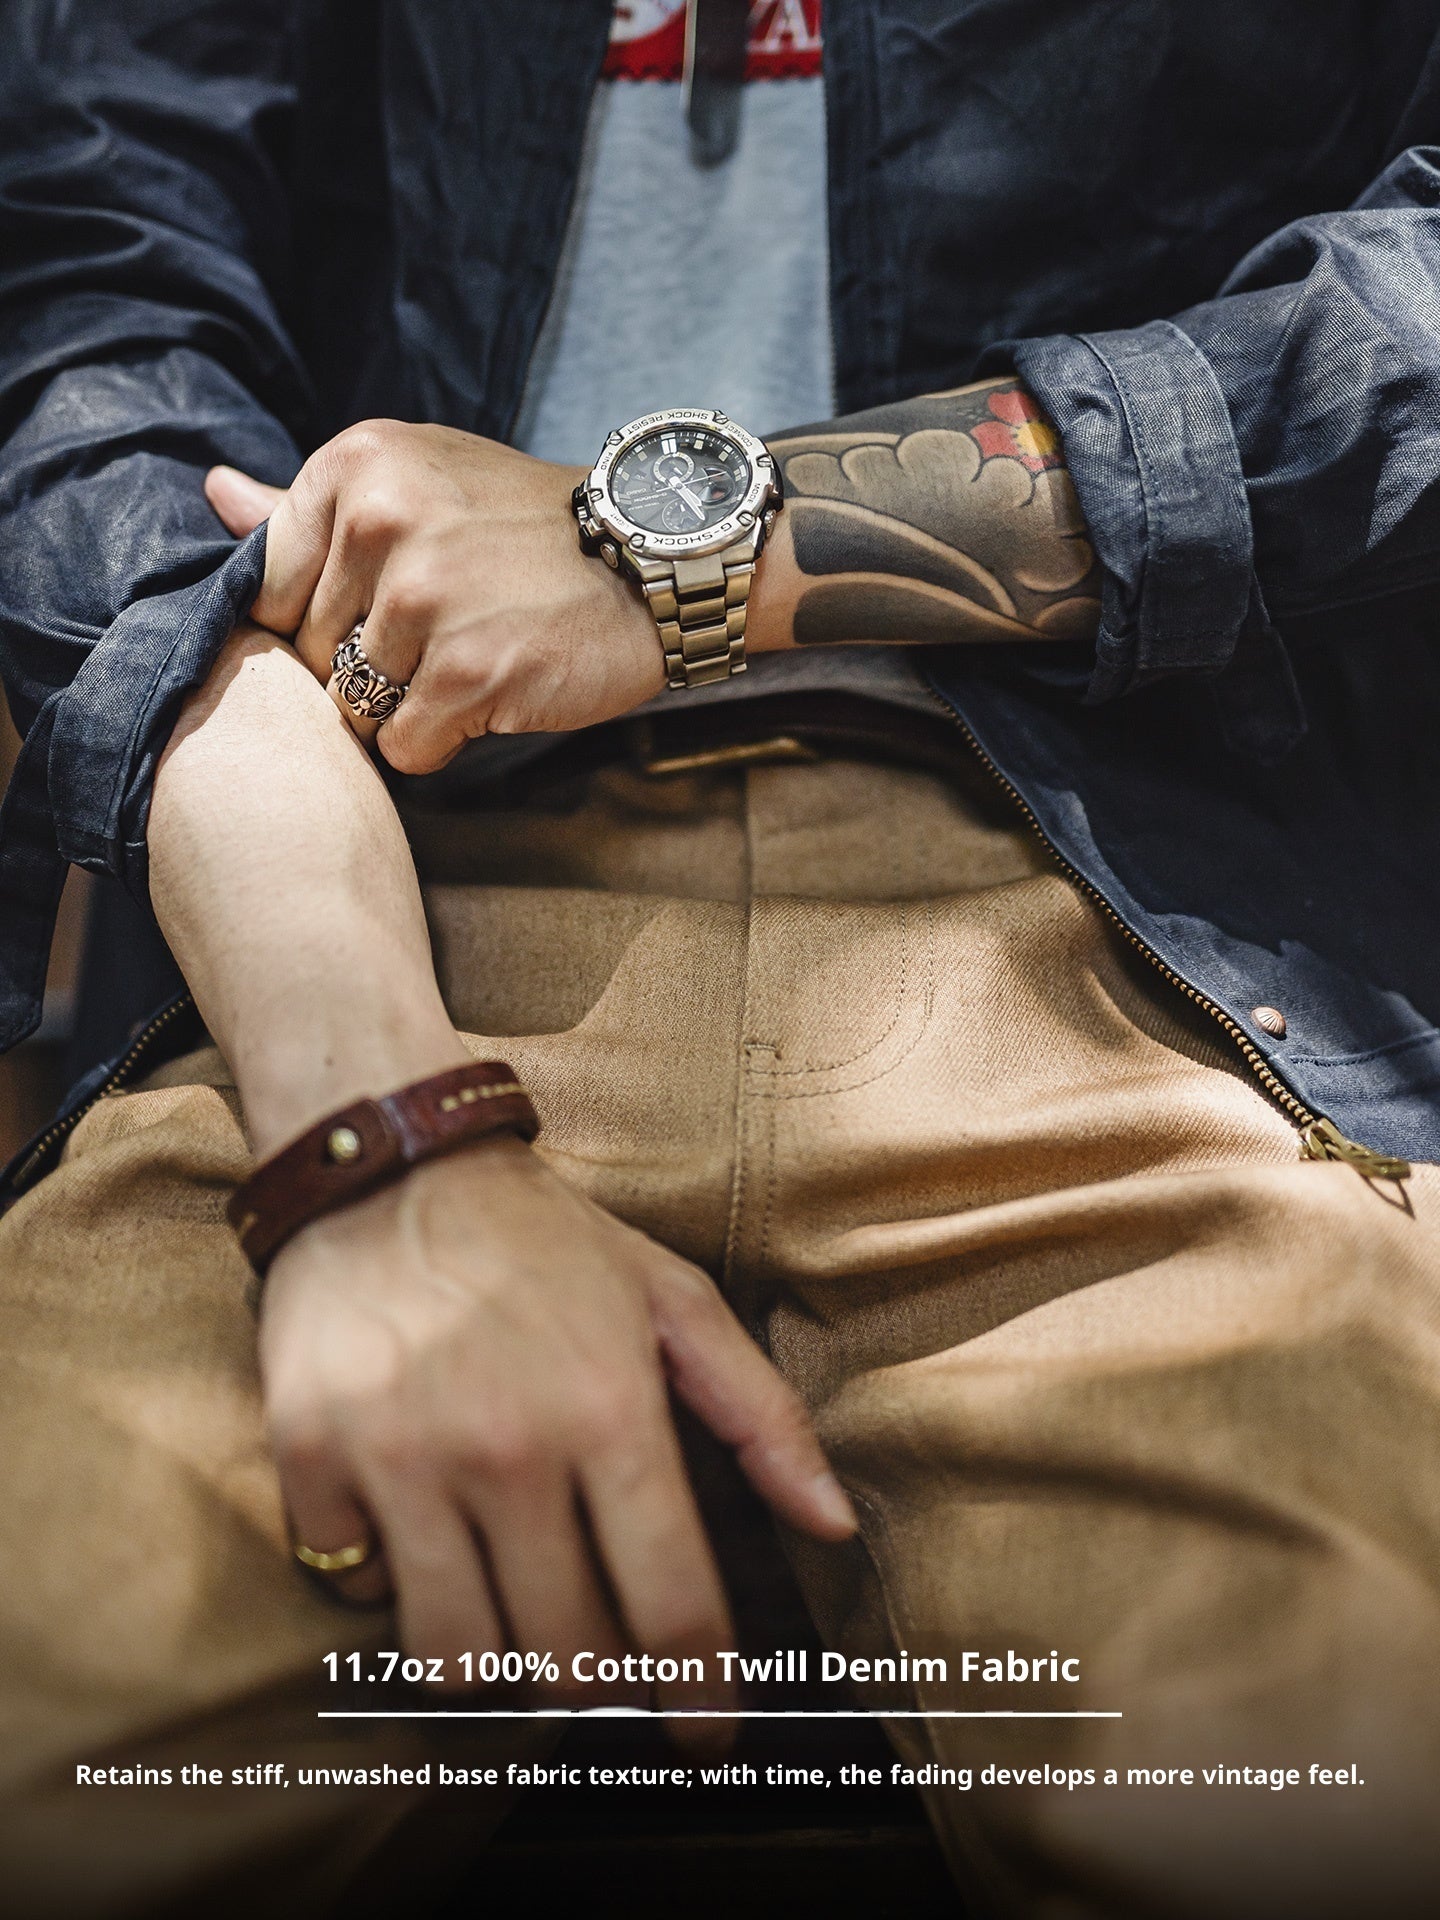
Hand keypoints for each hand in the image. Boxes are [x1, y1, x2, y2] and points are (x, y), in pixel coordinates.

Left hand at [206, 422, 667, 773]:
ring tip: (476, 656)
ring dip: (409, 706)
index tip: (390, 605)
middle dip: (365, 665)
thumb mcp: (417, 483)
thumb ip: (308, 506)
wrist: (654, 561)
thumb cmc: (528, 529)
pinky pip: (404, 747)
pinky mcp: (466, 671)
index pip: (270, 588)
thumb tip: (213, 493)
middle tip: (448, 631)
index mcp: (355, 467)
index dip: (322, 619)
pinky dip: (444, 739)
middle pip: (307, 653)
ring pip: (352, 708)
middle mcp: (380, 522)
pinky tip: (496, 691)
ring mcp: (422, 599)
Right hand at [258, 1135, 856, 1739]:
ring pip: (457, 1660)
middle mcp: (507, 1447)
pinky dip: (391, 1584)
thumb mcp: (672, 1298)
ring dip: (497, 1663)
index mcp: (609, 1409)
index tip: (708, 1730)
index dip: (703, 1692)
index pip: (672, 1606)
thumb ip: (760, 1414)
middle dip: (601, 1685)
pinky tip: (418, 1531)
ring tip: (513, 1615)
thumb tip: (830, 1524)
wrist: (385, 1165)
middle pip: (566, 1660)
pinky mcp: (311, 1459)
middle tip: (604, 1663)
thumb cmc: (544, 1238)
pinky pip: (356, 1591)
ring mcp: (400, 1458)